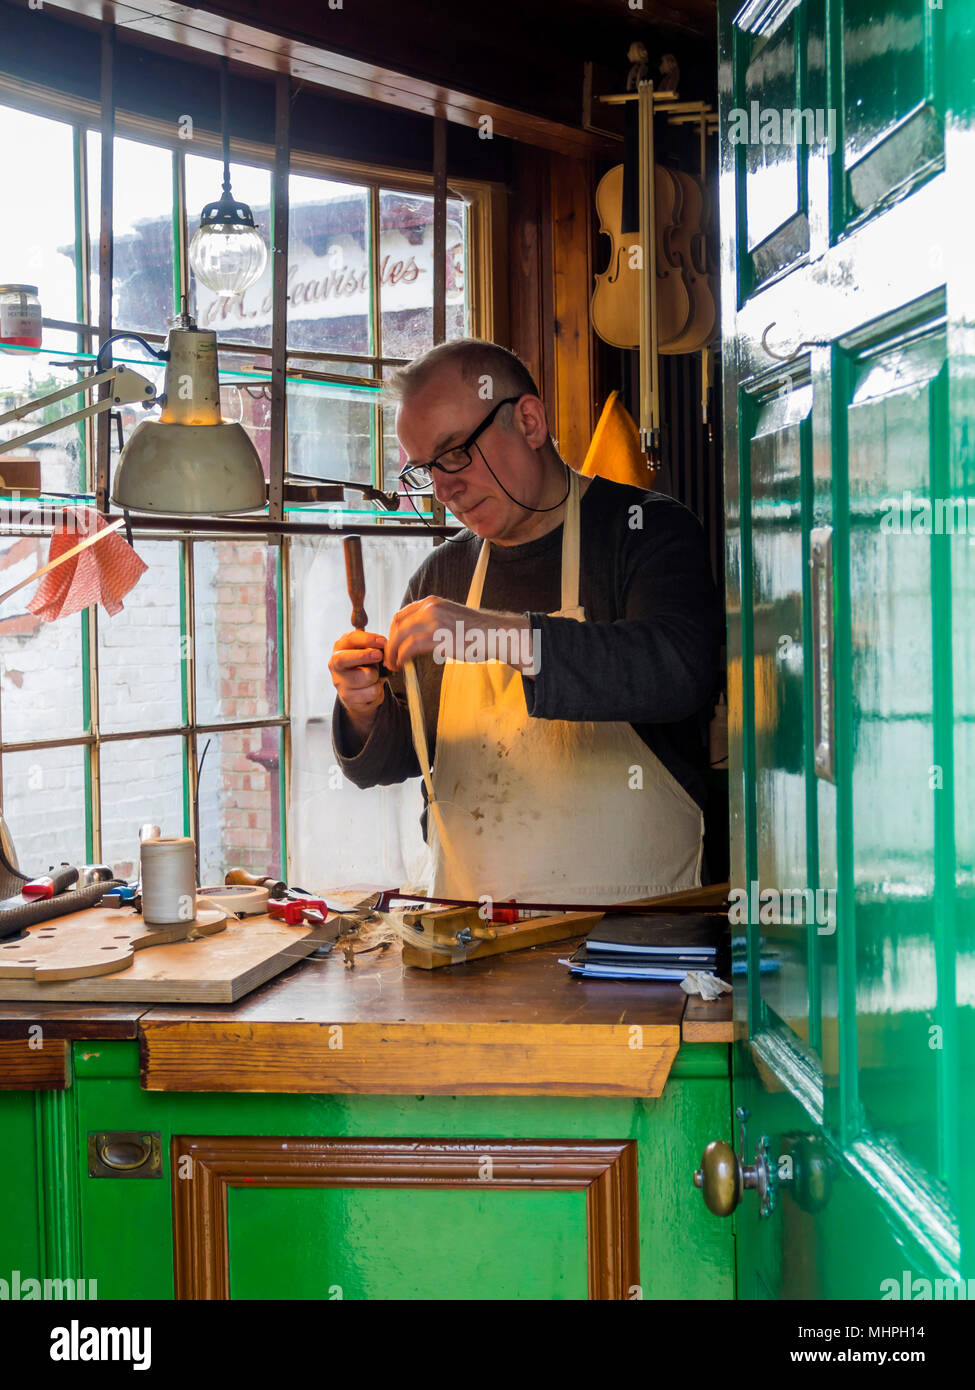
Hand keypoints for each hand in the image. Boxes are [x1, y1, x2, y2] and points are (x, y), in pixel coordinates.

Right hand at [328, 629, 387, 733]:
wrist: (359, 693)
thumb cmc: (364, 667)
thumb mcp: (367, 652)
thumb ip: (373, 647)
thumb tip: (385, 646)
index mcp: (340, 648)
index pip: (350, 639)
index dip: (368, 639)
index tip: (383, 642)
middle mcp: (335, 665)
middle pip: (344, 659)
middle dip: (364, 656)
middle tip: (379, 655)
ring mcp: (339, 682)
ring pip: (366, 676)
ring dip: (377, 676)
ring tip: (375, 676)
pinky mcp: (347, 697)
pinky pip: (371, 692)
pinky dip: (377, 690)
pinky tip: (373, 688)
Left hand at [385, 597, 535, 674]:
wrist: (495, 634)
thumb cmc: (476, 630)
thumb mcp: (450, 617)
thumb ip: (434, 621)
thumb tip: (419, 634)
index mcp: (432, 602)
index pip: (401, 614)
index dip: (393, 631)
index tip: (393, 644)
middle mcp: (430, 608)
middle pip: (397, 624)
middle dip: (390, 642)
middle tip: (389, 657)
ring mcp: (433, 621)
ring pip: (400, 636)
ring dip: (393, 652)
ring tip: (393, 664)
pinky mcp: (438, 636)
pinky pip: (410, 647)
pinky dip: (402, 656)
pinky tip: (402, 664)